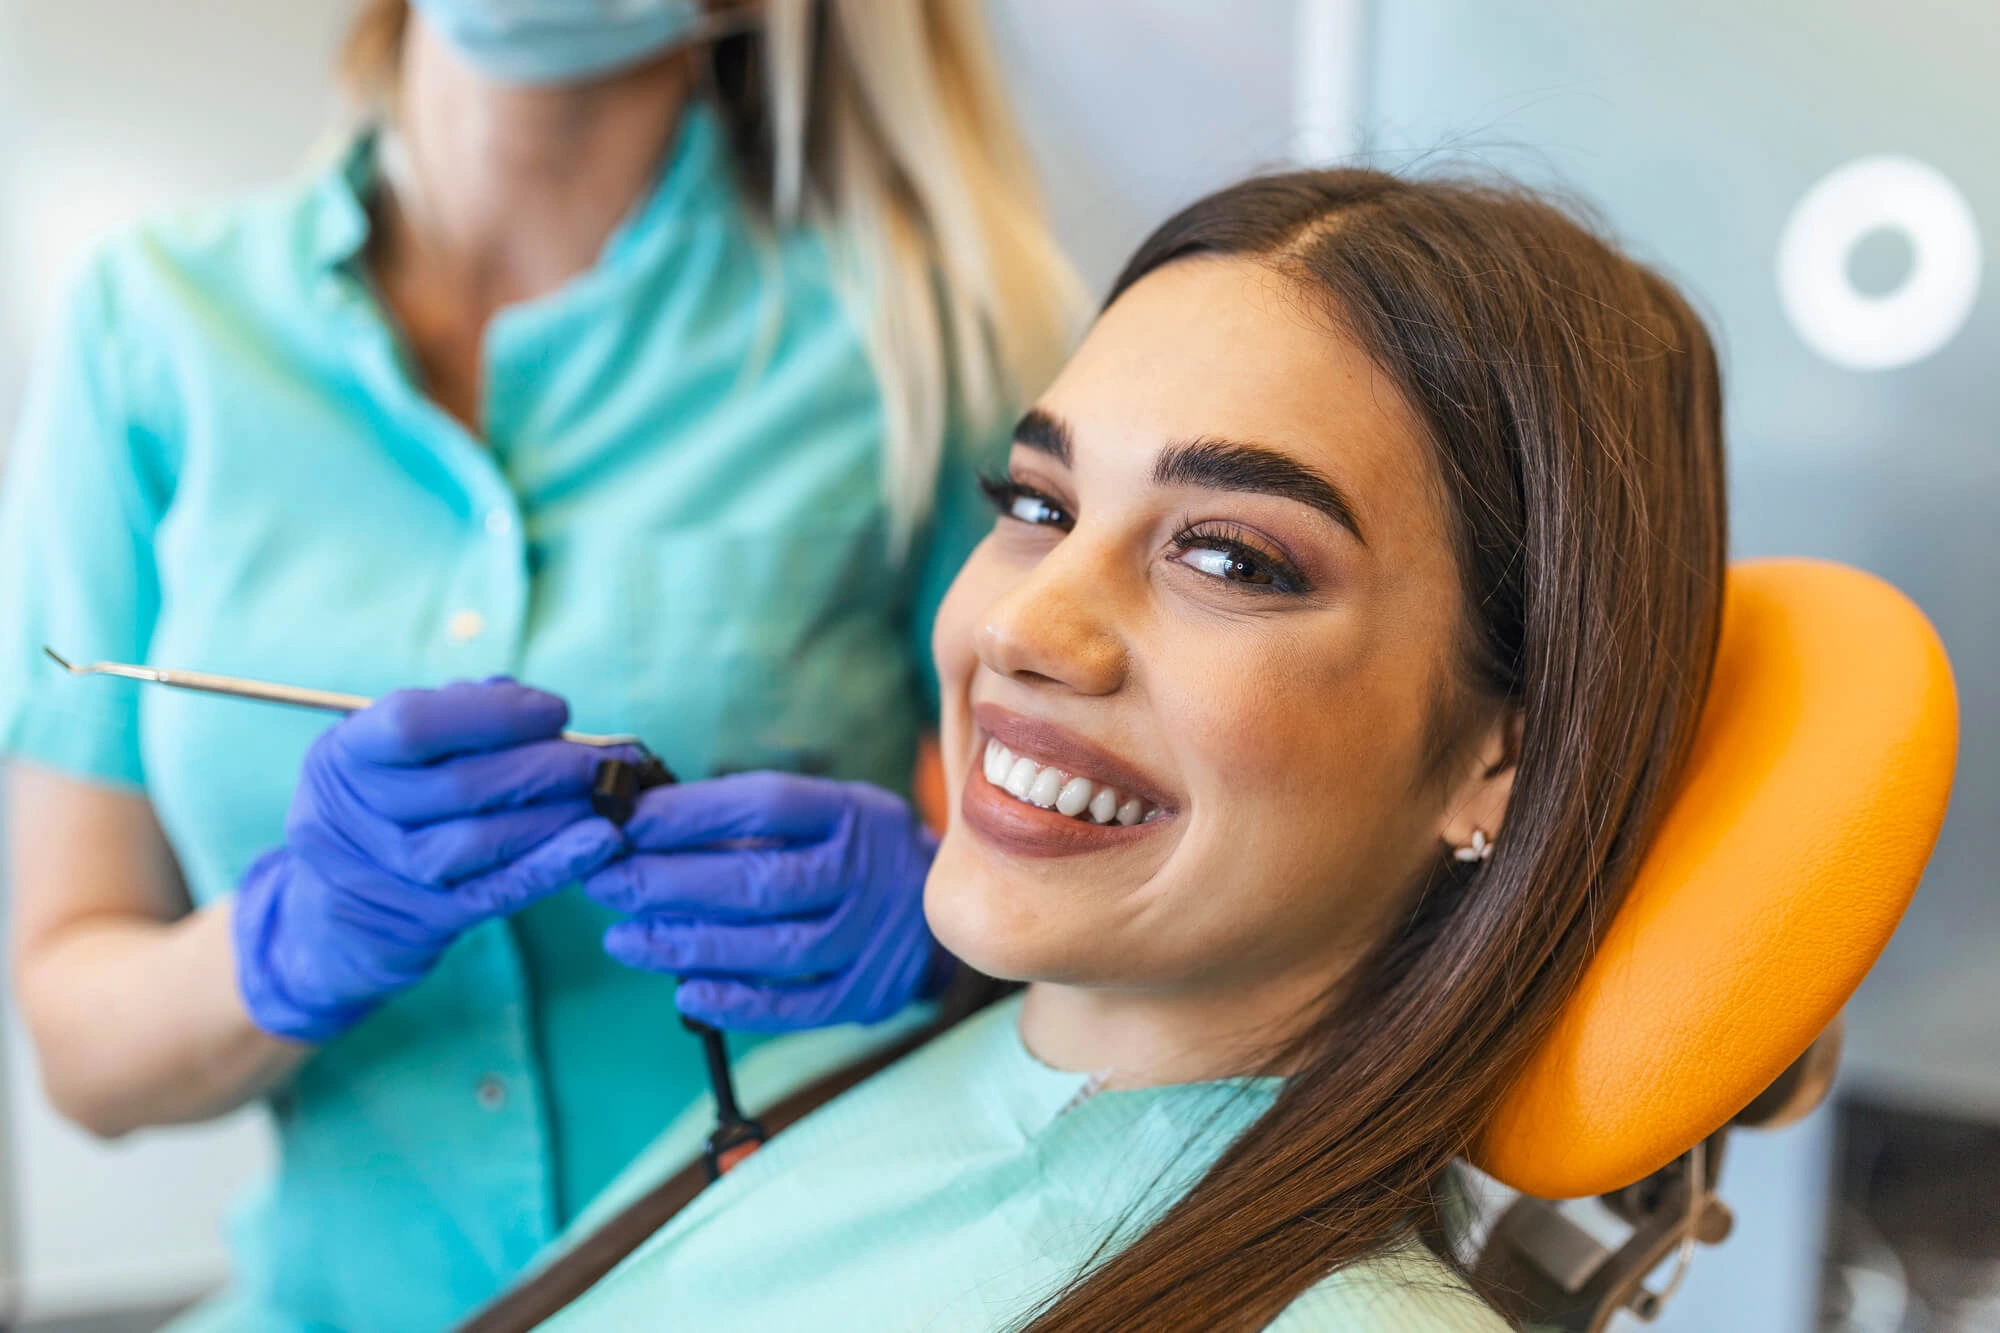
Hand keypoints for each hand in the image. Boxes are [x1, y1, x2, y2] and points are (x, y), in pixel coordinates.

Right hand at [232, 679, 629, 1042]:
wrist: (333, 922)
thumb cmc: (386, 811)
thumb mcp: (394, 759)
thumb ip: (458, 720)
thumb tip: (534, 707)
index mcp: (342, 756)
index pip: (413, 723)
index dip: (494, 713)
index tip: (558, 712)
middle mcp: (348, 815)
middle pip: (461, 784)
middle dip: (547, 765)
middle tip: (606, 759)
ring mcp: (382, 875)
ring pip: (481, 841)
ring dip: (558, 815)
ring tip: (610, 797)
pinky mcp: (420, 922)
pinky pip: (498, 891)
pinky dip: (554, 865)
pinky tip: (600, 843)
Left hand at [580, 772, 949, 1031]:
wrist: (941, 907)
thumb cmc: (846, 850)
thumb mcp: (819, 812)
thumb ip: (743, 820)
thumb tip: (640, 824)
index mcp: (849, 812)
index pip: (766, 805)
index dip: (691, 813)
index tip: (625, 821)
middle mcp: (864, 872)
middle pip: (763, 880)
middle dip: (671, 882)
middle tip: (603, 882)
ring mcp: (868, 937)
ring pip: (777, 948)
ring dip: (691, 946)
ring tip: (624, 939)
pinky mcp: (865, 992)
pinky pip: (799, 1008)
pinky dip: (740, 1005)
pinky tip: (686, 995)